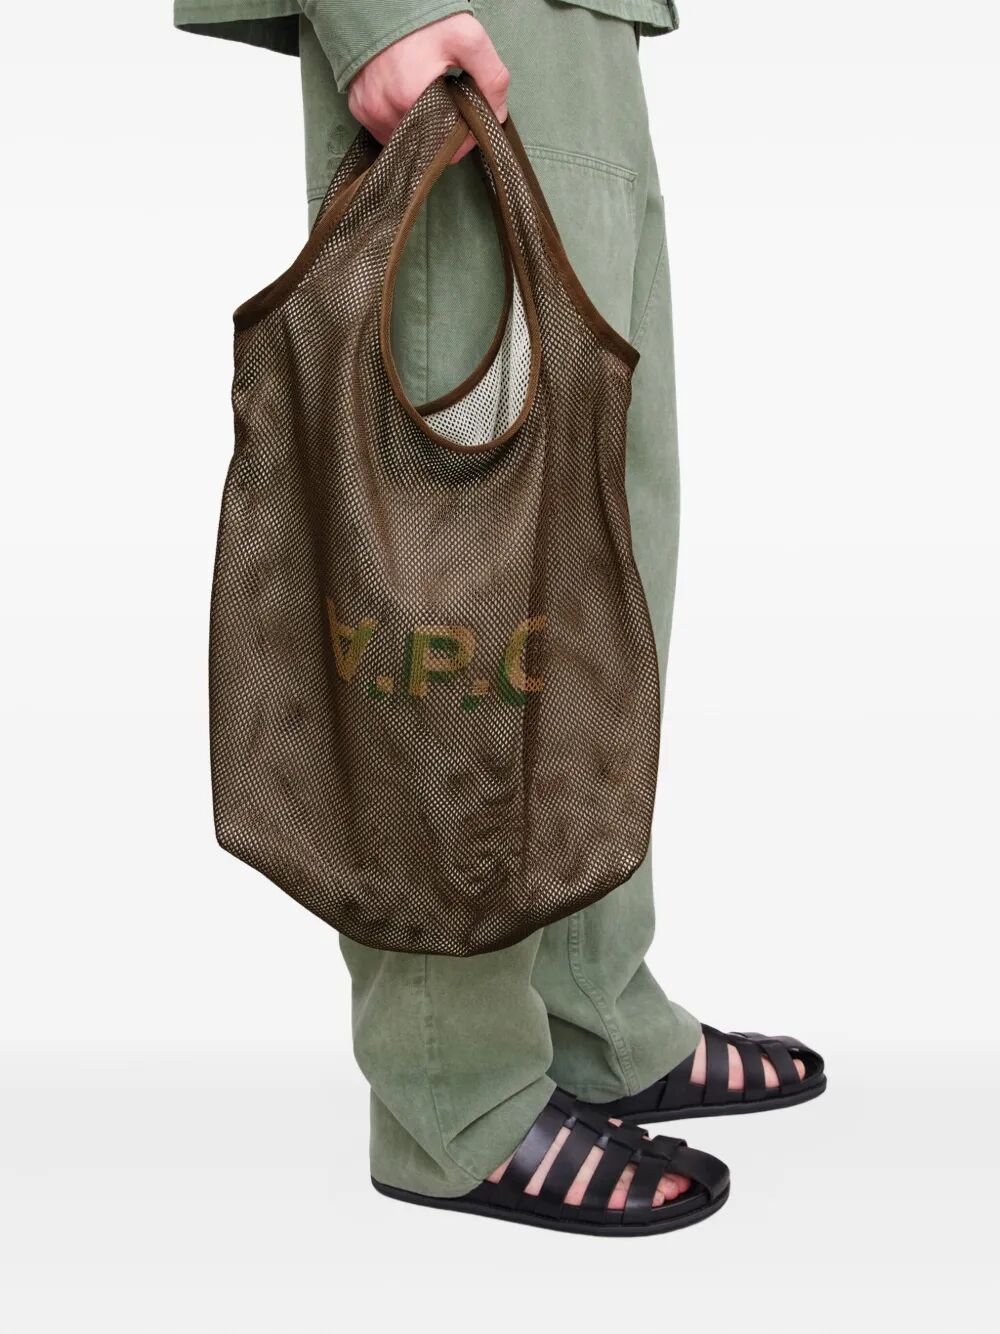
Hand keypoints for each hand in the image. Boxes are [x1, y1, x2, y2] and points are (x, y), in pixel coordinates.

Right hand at [347, 14, 508, 161]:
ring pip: (407, 143)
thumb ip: (492, 79)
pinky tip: (408, 100)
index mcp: (411, 99)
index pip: (448, 145)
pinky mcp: (359, 110)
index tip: (469, 117)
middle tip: (448, 102)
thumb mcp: (468, 39)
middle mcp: (385, 112)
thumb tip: (496, 117)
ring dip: (423, 130)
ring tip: (427, 97)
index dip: (465, 136)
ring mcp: (369, 113)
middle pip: (427, 146)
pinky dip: (401, 123)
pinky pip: (386, 133)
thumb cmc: (424, 21)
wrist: (382, 3)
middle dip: (444, 132)